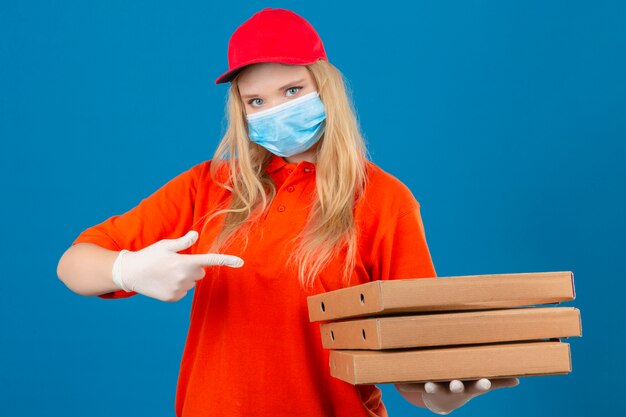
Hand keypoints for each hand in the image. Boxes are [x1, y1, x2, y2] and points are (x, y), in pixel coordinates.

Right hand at [112, 230, 243, 301]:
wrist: (130, 273)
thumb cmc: (148, 255)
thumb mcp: (165, 245)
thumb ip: (183, 242)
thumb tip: (196, 235)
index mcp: (184, 261)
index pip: (210, 260)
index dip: (227, 260)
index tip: (241, 262)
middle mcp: (184, 277)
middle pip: (200, 272)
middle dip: (192, 267)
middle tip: (174, 263)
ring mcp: (179, 289)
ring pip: (191, 282)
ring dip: (183, 277)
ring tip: (165, 272)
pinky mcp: (173, 298)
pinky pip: (183, 291)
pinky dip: (177, 287)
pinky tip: (163, 282)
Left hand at [395, 378, 519, 413]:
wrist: (443, 401)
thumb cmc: (466, 386)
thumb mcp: (480, 385)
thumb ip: (497, 381)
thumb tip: (518, 379)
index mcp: (469, 386)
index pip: (478, 386)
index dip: (482, 384)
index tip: (485, 381)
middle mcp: (453, 388)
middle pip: (456, 387)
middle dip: (457, 386)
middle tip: (457, 384)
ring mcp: (438, 388)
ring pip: (435, 388)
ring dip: (432, 388)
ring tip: (430, 386)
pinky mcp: (422, 386)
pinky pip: (415, 385)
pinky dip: (408, 385)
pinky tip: (400, 383)